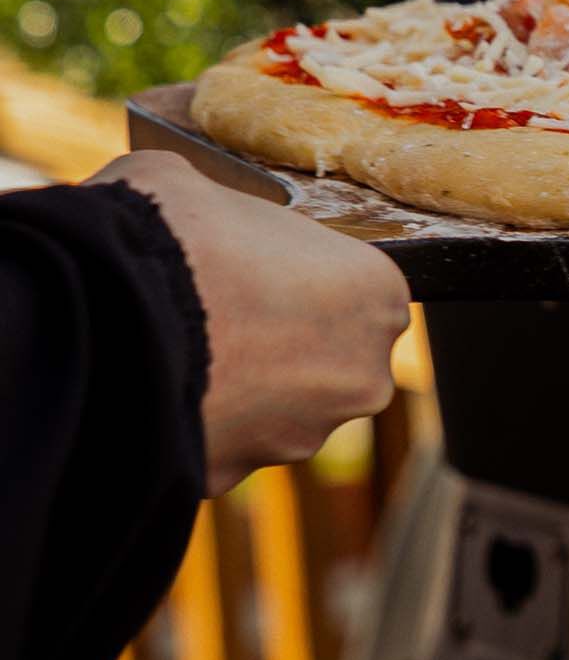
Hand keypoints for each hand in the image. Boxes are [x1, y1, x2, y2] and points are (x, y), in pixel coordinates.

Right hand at [89, 150, 411, 494]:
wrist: (100, 313)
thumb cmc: (170, 235)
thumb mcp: (200, 186)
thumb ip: (231, 207)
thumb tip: (206, 210)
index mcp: (377, 295)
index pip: (357, 290)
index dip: (303, 279)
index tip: (258, 273)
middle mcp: (362, 374)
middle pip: (327, 357)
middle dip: (280, 342)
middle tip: (218, 313)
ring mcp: (304, 433)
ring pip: (277, 407)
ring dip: (237, 385)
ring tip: (178, 347)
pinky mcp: (241, 474)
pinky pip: (220, 443)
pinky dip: (193, 421)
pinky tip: (155, 386)